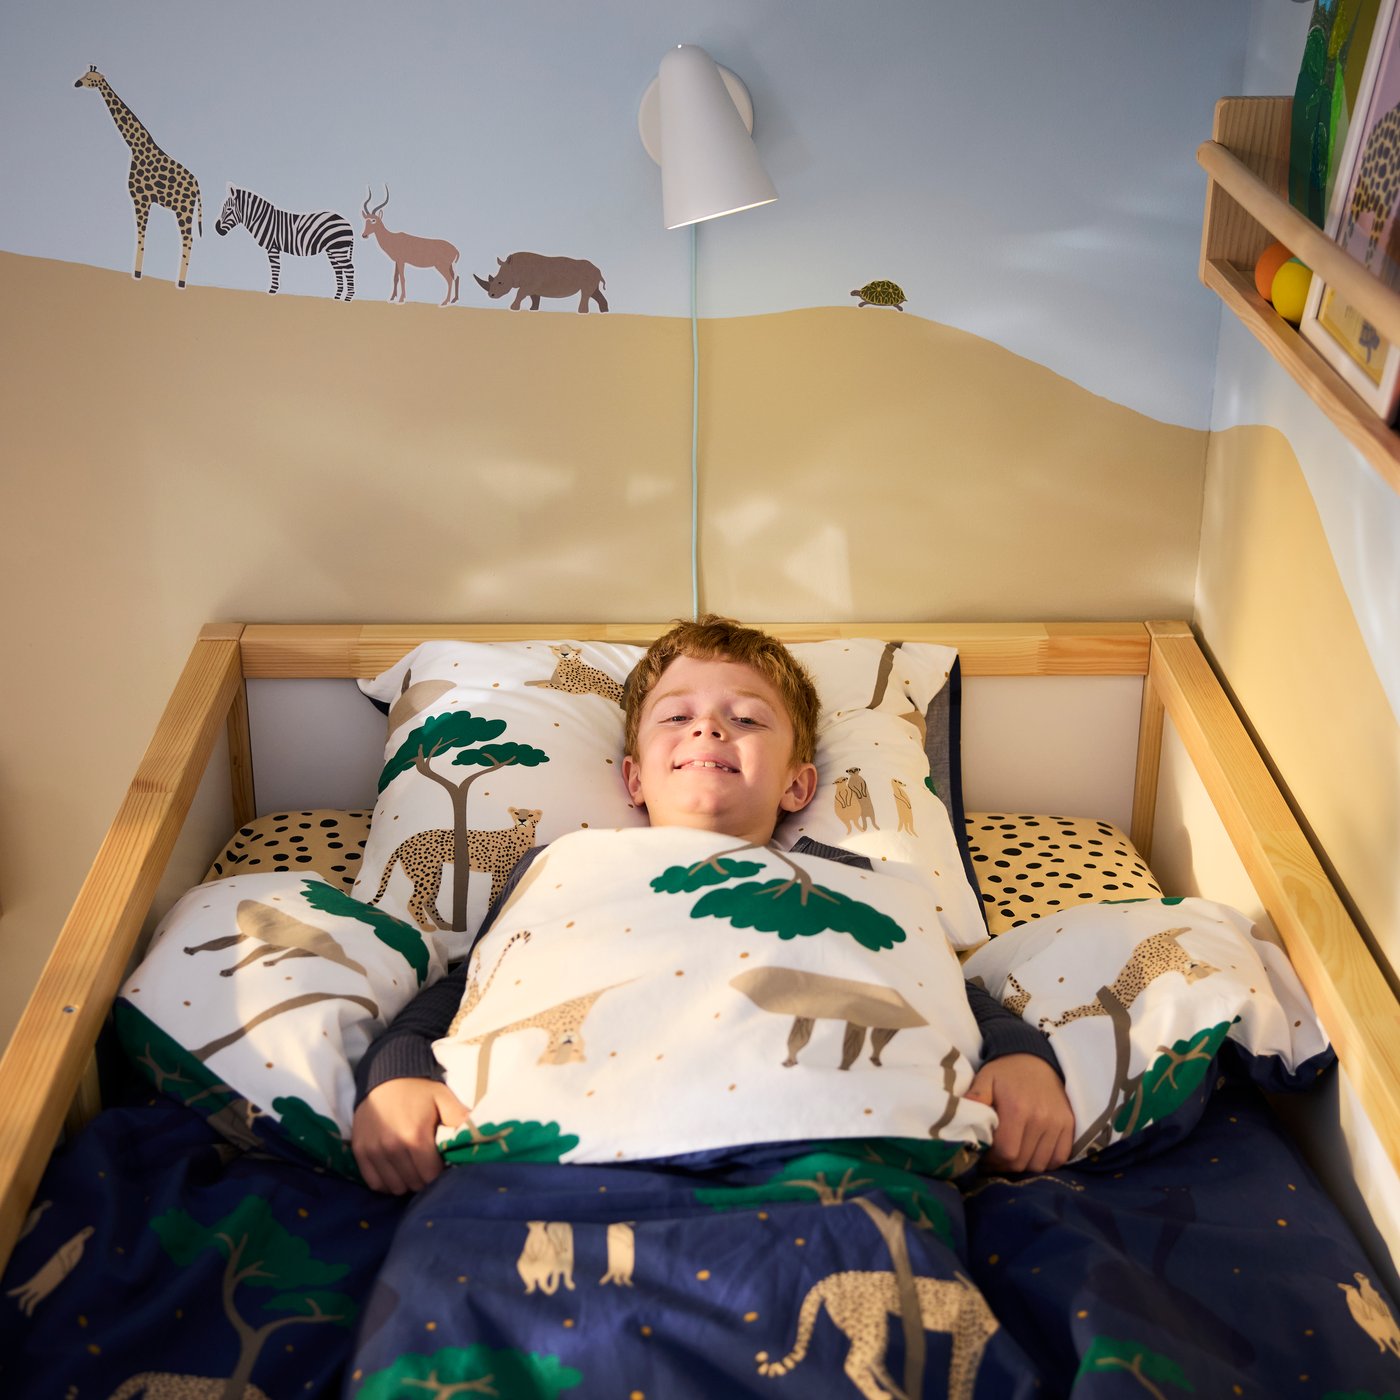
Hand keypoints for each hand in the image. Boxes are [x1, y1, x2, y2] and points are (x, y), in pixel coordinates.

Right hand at [351, 1078, 467, 1194]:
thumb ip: (460, 1119)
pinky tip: (396, 1169)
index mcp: (414, 1136)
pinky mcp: (359, 1152)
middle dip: (424, 1179)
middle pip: (413, 1184)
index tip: (441, 1164)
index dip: (439, 1174)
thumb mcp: (443, 1098)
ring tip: (412, 1166)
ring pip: (394, 1188)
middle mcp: (392, 1147)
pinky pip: (375, 1183)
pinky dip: (386, 1182)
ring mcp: (373, 1151)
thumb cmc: (418, 1090)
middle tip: (427, 1164)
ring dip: (406, 1182)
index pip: (430, 1176)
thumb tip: (480, 1137)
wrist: (384, 1075)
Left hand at [965, 1053, 1074, 1173]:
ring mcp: (1057, 1122)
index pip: (1006, 1152)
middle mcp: (1040, 1118)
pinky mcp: (1069, 1124)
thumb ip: (975, 1099)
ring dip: (1024, 1166)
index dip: (993, 1160)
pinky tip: (1032, 1152)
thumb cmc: (1005, 1073)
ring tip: (1012, 1154)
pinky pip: (1059, 1157)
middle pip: (1022, 1162)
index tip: (985, 1156)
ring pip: (1040, 1164)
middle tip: (995, 1158)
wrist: (1034, 1058)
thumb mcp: (985, 1079)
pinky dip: (1045, 1162)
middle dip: (1005, 1165)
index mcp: (1017, 1109)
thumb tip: (962, 1118)